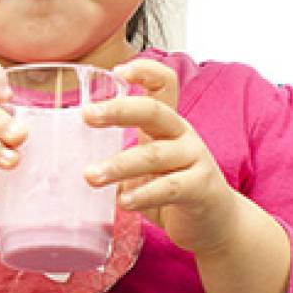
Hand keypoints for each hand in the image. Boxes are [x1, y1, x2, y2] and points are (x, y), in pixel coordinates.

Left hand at [85, 59, 243, 254]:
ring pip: (154, 155)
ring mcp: (194, 159)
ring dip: (119, 165)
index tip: (118, 70)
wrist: (215, 221)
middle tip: (86, 115)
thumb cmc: (173, 189)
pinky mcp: (201, 188)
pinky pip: (169, 188)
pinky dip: (144, 194)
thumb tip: (77, 163)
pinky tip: (124, 202)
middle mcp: (182, 135)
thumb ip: (122, 158)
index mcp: (167, 124)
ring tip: (91, 176)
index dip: (145, 72)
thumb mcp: (147, 166)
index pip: (164, 85)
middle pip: (154, 112)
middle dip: (118, 110)